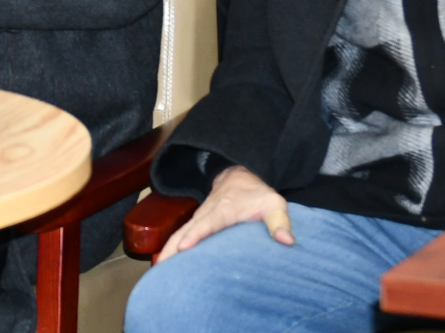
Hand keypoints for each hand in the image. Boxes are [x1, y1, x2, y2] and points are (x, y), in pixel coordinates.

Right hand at [156, 165, 293, 262]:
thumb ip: (280, 221)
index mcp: (224, 210)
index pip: (207, 224)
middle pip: (185, 230)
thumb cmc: (257, 194)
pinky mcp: (197, 223)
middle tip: (160, 265)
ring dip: (168, 249)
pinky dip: (171, 246)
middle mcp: (206, 214)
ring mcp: (199, 218)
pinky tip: (165, 263)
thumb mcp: (273, 204)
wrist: (240, 176)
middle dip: (172, 246)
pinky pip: (181, 234)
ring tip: (157, 268)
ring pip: (179, 233)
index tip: (183, 247)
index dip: (195, 235)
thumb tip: (286, 241)